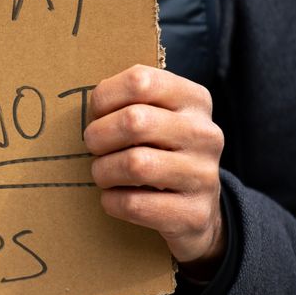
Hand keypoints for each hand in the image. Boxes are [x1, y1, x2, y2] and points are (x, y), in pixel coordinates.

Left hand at [84, 65, 224, 279]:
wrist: (197, 209)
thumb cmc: (162, 152)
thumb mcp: (157, 117)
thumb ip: (128, 102)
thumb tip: (90, 106)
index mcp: (193, 100)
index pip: (140, 81)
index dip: (104, 98)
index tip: (96, 114)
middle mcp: (205, 133)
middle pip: (134, 121)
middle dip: (99, 136)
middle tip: (93, 147)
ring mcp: (204, 174)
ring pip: (135, 164)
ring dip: (103, 171)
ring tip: (103, 174)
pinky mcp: (194, 213)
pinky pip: (135, 204)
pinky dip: (112, 201)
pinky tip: (114, 198)